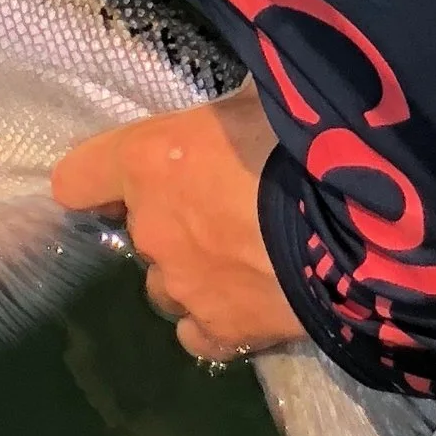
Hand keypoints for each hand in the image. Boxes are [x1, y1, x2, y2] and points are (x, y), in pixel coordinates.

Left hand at [51, 86, 305, 361]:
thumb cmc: (299, 144)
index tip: (120, 181)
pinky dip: (214, 323)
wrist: (358, 228)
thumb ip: (228, 112)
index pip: (77, 180)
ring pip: (165, 286)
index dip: (95, 182)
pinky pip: (198, 335)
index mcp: (144, 162)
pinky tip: (246, 307)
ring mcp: (183, 286)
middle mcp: (150, 228)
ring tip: (239, 262)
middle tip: (222, 212)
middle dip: (170, 225)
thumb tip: (238, 102)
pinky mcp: (223, 331)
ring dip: (189, 274)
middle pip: (139, 232)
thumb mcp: (256, 100)